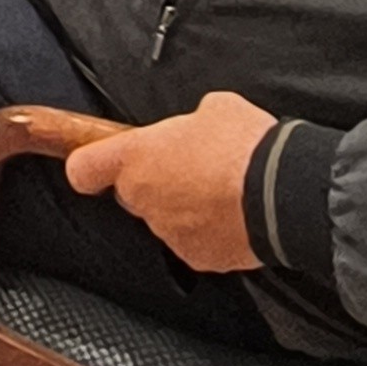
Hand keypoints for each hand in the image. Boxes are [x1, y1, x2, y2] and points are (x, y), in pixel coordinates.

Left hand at [61, 92, 276, 272]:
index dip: (90, 166)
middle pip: (133, 193)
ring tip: (224, 191)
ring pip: (167, 218)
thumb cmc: (245, 145)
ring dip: (186, 206)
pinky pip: (196, 241)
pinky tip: (236, 215)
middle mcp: (144, 198)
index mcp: (136, 157)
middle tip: (191, 168)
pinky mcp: (197, 257)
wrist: (283, 193)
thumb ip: (191, 121)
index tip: (99, 166)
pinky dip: (211, 232)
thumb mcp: (215, 108)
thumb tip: (200, 128)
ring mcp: (169, 232)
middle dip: (156, 182)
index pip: (84, 169)